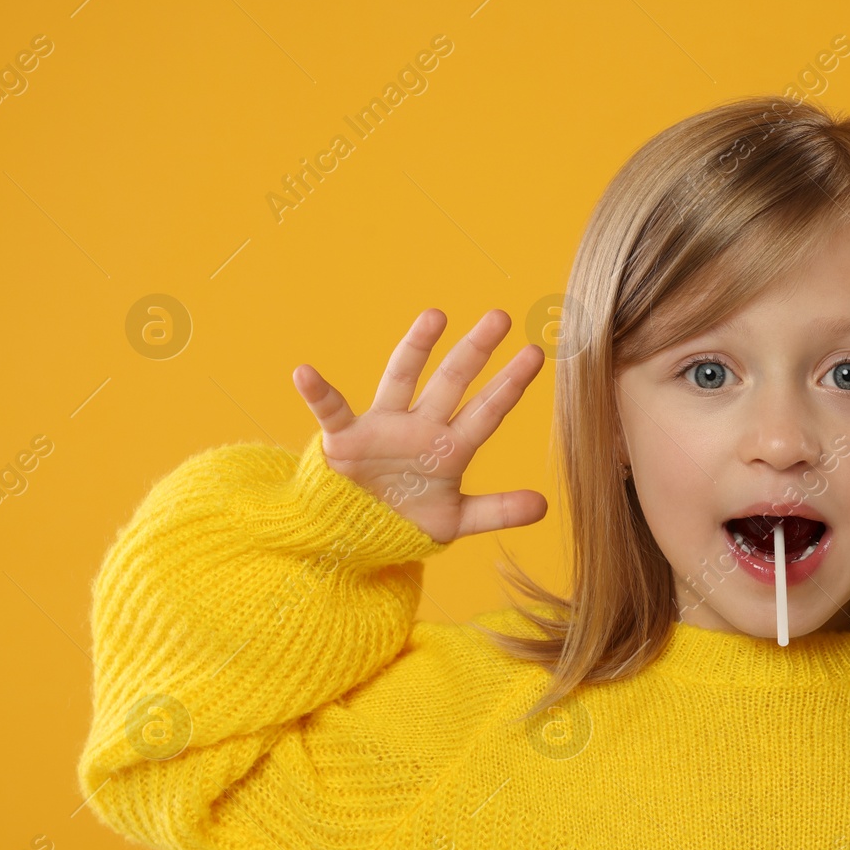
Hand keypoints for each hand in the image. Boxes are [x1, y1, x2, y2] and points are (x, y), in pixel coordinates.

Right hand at [291, 308, 547, 544]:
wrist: (359, 533)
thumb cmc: (409, 518)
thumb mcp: (456, 519)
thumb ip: (498, 510)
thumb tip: (544, 506)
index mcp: (451, 446)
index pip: (487, 409)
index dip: (509, 384)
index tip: (534, 354)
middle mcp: (421, 426)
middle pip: (452, 380)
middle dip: (476, 350)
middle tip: (500, 316)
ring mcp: (384, 427)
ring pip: (402, 378)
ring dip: (416, 348)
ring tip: (435, 316)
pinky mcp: (345, 439)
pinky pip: (330, 411)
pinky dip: (317, 393)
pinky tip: (305, 372)